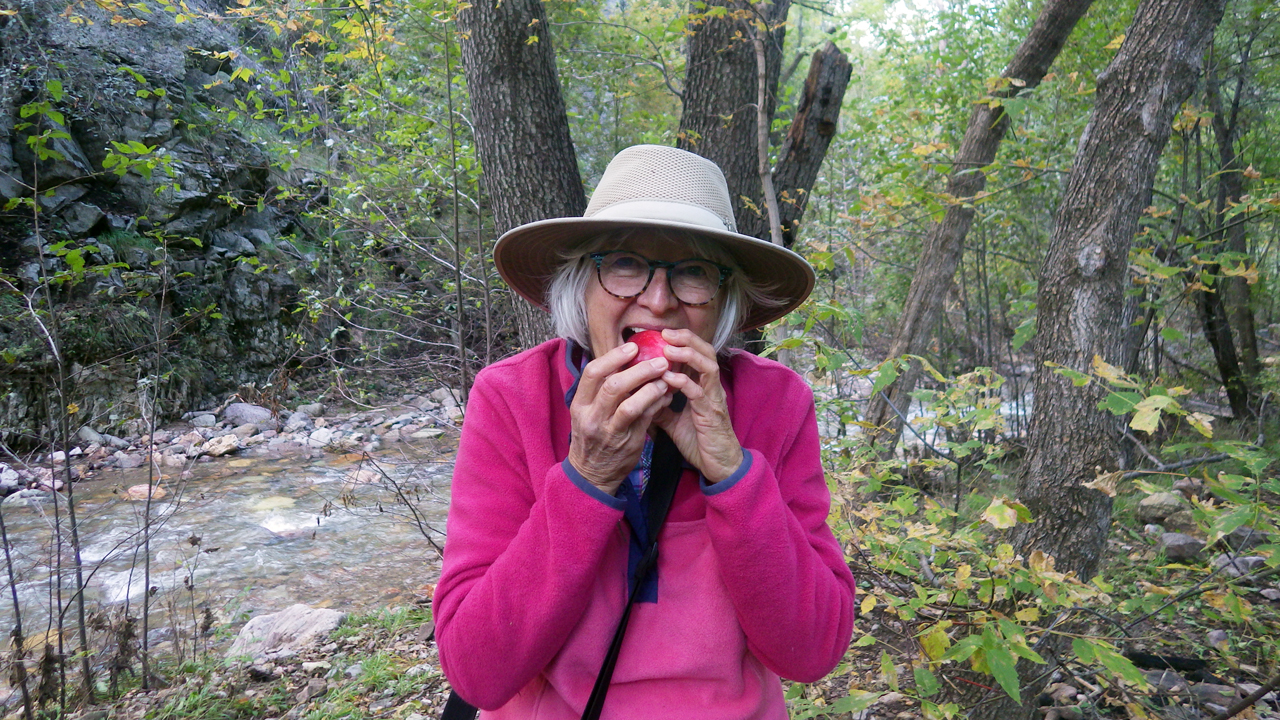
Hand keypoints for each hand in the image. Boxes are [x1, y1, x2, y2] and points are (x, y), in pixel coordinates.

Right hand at [567, 342, 673, 494]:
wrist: (591, 474)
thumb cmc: (593, 436)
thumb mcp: (588, 412)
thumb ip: (602, 390)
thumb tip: (627, 361)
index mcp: (580, 404)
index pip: (592, 373)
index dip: (613, 357)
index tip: (632, 347)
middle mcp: (592, 417)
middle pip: (614, 385)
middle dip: (639, 369)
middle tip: (659, 360)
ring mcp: (609, 432)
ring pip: (630, 405)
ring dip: (651, 388)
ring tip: (665, 379)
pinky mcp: (627, 443)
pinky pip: (645, 420)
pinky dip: (657, 404)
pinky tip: (666, 396)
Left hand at [653, 329, 743, 483]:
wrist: (718, 467)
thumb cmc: (699, 442)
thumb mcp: (673, 422)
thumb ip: (660, 406)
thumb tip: (640, 396)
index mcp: (703, 386)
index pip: (696, 354)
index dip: (682, 341)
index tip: (660, 334)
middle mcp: (712, 388)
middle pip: (706, 351)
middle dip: (687, 339)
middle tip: (665, 332)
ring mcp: (714, 399)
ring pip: (708, 366)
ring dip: (688, 354)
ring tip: (668, 348)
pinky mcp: (712, 414)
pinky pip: (700, 392)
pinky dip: (684, 382)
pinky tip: (668, 378)